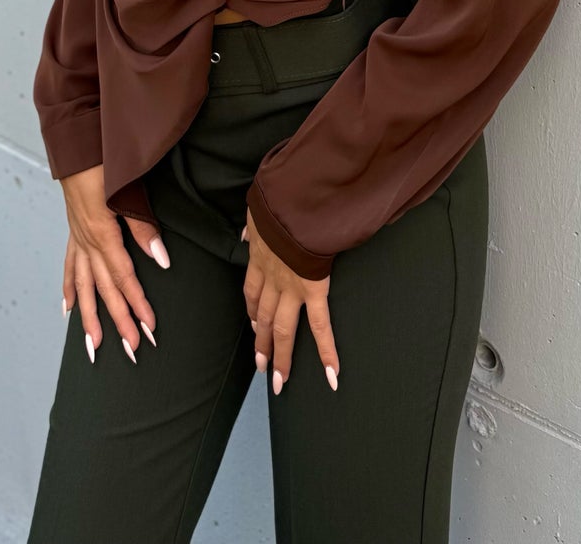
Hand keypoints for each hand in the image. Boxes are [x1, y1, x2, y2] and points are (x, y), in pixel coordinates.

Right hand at [59, 164, 169, 365]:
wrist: (78, 142)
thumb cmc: (105, 162)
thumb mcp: (128, 191)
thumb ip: (143, 227)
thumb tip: (161, 260)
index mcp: (102, 232)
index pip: (123, 277)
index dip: (136, 303)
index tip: (149, 327)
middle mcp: (87, 240)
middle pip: (104, 288)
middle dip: (118, 320)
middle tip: (131, 349)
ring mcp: (77, 237)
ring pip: (84, 284)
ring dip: (90, 316)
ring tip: (95, 345)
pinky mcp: (74, 230)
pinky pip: (70, 266)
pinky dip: (70, 288)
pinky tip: (69, 309)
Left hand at [241, 206, 339, 394]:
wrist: (294, 202)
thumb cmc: (279, 201)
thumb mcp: (258, 210)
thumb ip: (255, 223)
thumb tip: (249, 229)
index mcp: (260, 256)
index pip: (253, 291)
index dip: (253, 311)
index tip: (254, 325)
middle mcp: (272, 277)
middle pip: (263, 316)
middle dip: (261, 342)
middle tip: (261, 366)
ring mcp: (291, 286)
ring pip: (282, 327)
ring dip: (280, 355)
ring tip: (280, 380)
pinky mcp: (312, 289)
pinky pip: (320, 325)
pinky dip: (326, 350)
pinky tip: (332, 373)